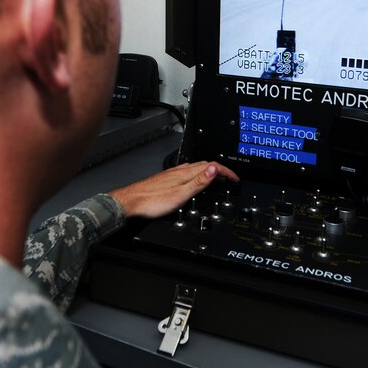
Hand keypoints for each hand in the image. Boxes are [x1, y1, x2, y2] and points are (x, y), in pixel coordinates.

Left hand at [108, 161, 238, 218]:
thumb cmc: (152, 200)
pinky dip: (198, 175)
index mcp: (186, 173)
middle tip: (229, 179)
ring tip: (216, 179)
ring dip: (209, 172)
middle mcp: (180, 170)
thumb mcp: (180, 194)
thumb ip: (198, 181)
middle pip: (205, 165)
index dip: (226, 171)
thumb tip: (214, 168)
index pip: (211, 166)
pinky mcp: (167, 179)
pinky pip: (188, 173)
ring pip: (196, 168)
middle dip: (220, 170)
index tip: (235, 178)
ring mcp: (173, 174)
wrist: (131, 201)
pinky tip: (194, 181)